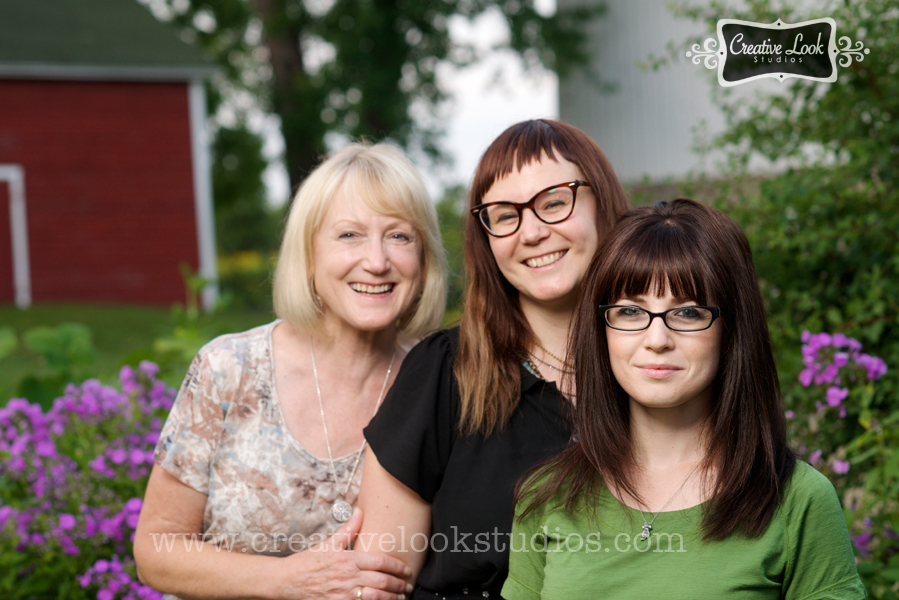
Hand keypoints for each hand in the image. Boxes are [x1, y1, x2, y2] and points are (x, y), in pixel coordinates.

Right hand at [273, 508, 412, 599]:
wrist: (286, 581)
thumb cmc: (308, 562)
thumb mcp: (329, 543)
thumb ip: (349, 529)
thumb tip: (360, 511)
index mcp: (348, 559)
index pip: (380, 561)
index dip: (397, 566)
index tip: (406, 569)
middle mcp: (348, 577)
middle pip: (382, 581)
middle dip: (398, 585)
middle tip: (407, 586)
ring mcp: (343, 594)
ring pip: (375, 597)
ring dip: (391, 598)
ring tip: (399, 598)